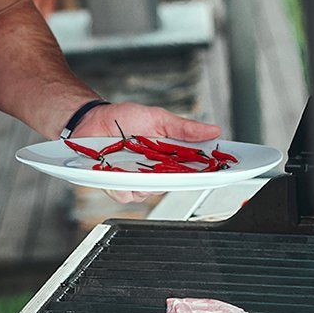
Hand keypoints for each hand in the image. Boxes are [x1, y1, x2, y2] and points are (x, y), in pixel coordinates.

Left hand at [72, 102, 221, 204]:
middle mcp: (154, 172)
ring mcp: (135, 180)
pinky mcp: (116, 185)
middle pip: (173, 185)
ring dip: (145, 180)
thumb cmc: (124, 119)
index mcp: (168, 158)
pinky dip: (123, 184)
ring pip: (149, 193)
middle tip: (170, 164)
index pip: (194, 170)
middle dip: (175, 178)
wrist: (92, 119)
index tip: (221, 170)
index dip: (208, 173)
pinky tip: (118, 171)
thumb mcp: (158, 118)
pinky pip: (125, 194)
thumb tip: (214, 130)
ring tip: (137, 162)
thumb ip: (184, 128)